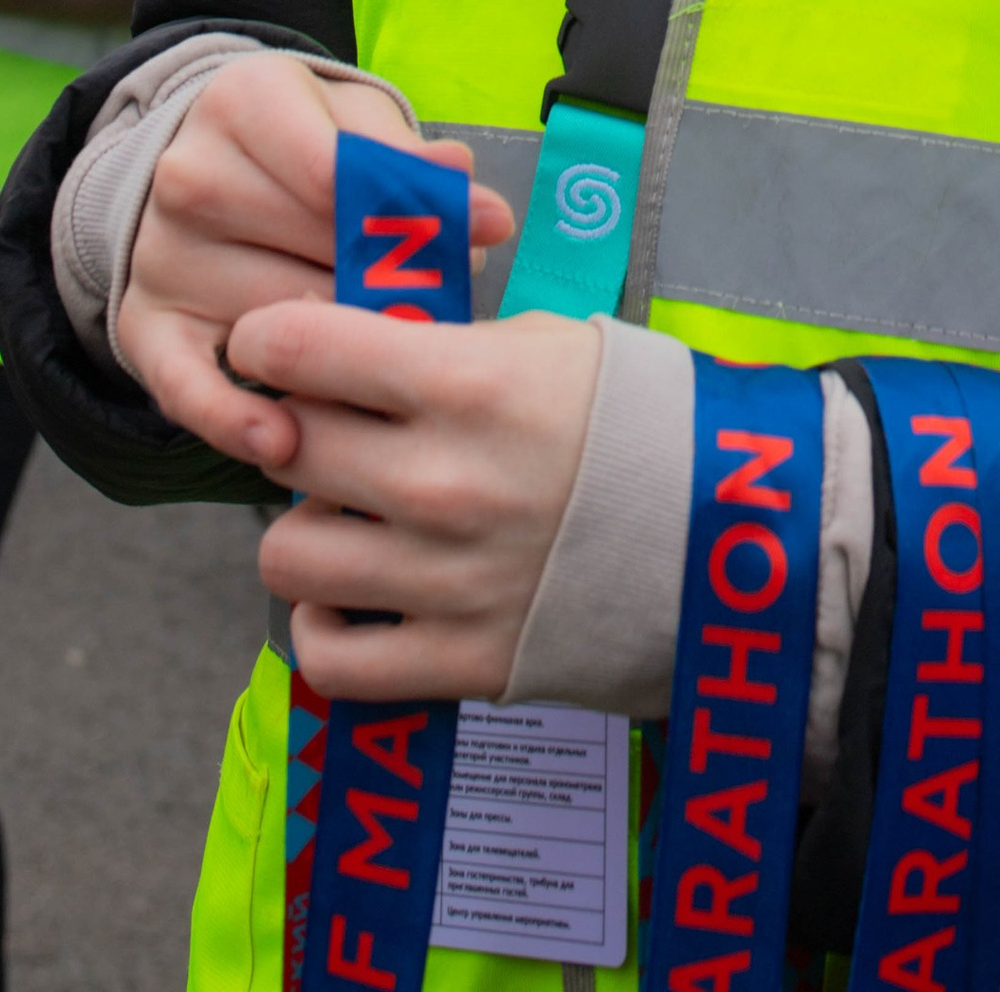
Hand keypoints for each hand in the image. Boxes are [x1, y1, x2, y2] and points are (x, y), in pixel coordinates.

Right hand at [117, 52, 515, 476]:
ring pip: (269, 318)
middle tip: (453, 299)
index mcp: (242, 104)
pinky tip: (284, 440)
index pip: (330, 170)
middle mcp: (189, 176)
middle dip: (392, 279)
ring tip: (402, 351)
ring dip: (344, 349)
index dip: (414, 206)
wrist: (203, 168)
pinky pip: (185, 384)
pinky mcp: (145, 325)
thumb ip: (408, 155)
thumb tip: (469, 189)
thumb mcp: (352, 120)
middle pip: (308, 247)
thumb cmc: (303, 144)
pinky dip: (232, 418)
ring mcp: (161, 255)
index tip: (486, 231)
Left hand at [236, 299, 602, 700]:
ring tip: (347, 516)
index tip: (273, 343)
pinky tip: (357, 594)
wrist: (731, 532)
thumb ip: (446, 344)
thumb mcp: (550, 344)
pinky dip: (328, 625)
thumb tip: (358, 343)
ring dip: (306, 528)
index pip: (299, 347)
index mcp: (467, 383)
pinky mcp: (459, 661)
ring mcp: (444, 580)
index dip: (268, 339)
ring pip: (286, 554)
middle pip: (283, 444)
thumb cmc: (642, 419)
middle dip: (290, 427)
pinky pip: (330, 656)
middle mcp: (439, 482)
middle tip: (322, 427)